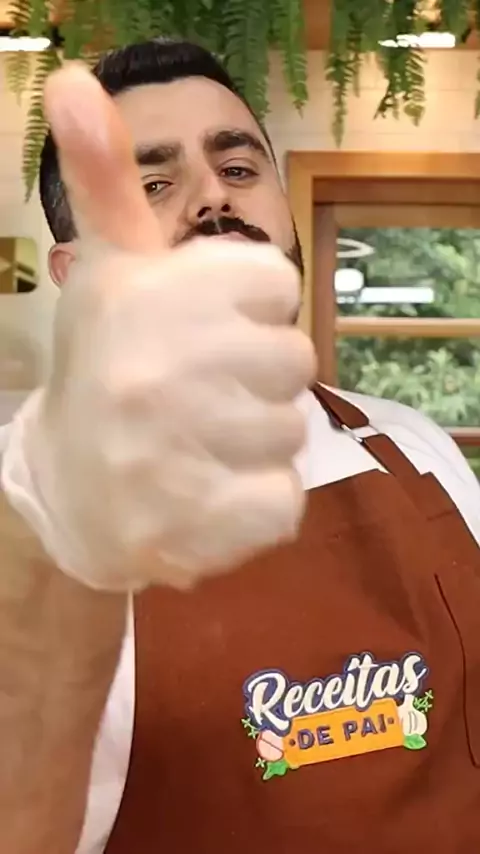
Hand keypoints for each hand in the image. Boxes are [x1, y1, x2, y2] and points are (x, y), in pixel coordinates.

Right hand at [2, 63, 315, 590]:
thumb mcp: (111, 271)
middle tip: (201, 396)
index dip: (249, 310)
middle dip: (258, 377)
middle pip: (294, 359)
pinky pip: (283, 503)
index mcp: (140, 296)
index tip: (203, 331)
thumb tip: (76, 82)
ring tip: (199, 446)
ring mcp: (170, 457)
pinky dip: (258, 504)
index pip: (276, 284)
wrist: (64, 489)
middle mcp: (151, 371)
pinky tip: (206, 494)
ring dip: (258, 441)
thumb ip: (108, 182)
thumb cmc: (106, 368)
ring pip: (294, 430)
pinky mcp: (192, 529)